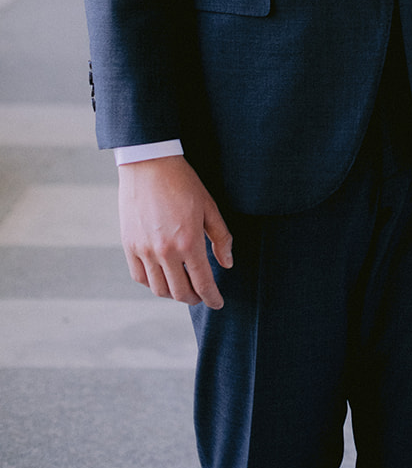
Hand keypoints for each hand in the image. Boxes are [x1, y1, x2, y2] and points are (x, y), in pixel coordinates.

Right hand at [117, 155, 232, 308]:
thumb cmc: (183, 183)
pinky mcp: (129, 246)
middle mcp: (165, 251)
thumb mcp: (209, 206)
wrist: (149, 164)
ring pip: (159, 289)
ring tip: (183, 288)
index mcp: (188, 242)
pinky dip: (152, 283)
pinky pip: (140, 277)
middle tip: (202, 295)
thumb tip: (227, 264)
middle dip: (194, 298)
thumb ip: (220, 237)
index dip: (212, 298)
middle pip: (180, 292)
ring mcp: (144, 250)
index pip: (203, 282)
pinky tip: (162, 277)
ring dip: (173, 294)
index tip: (217, 303)